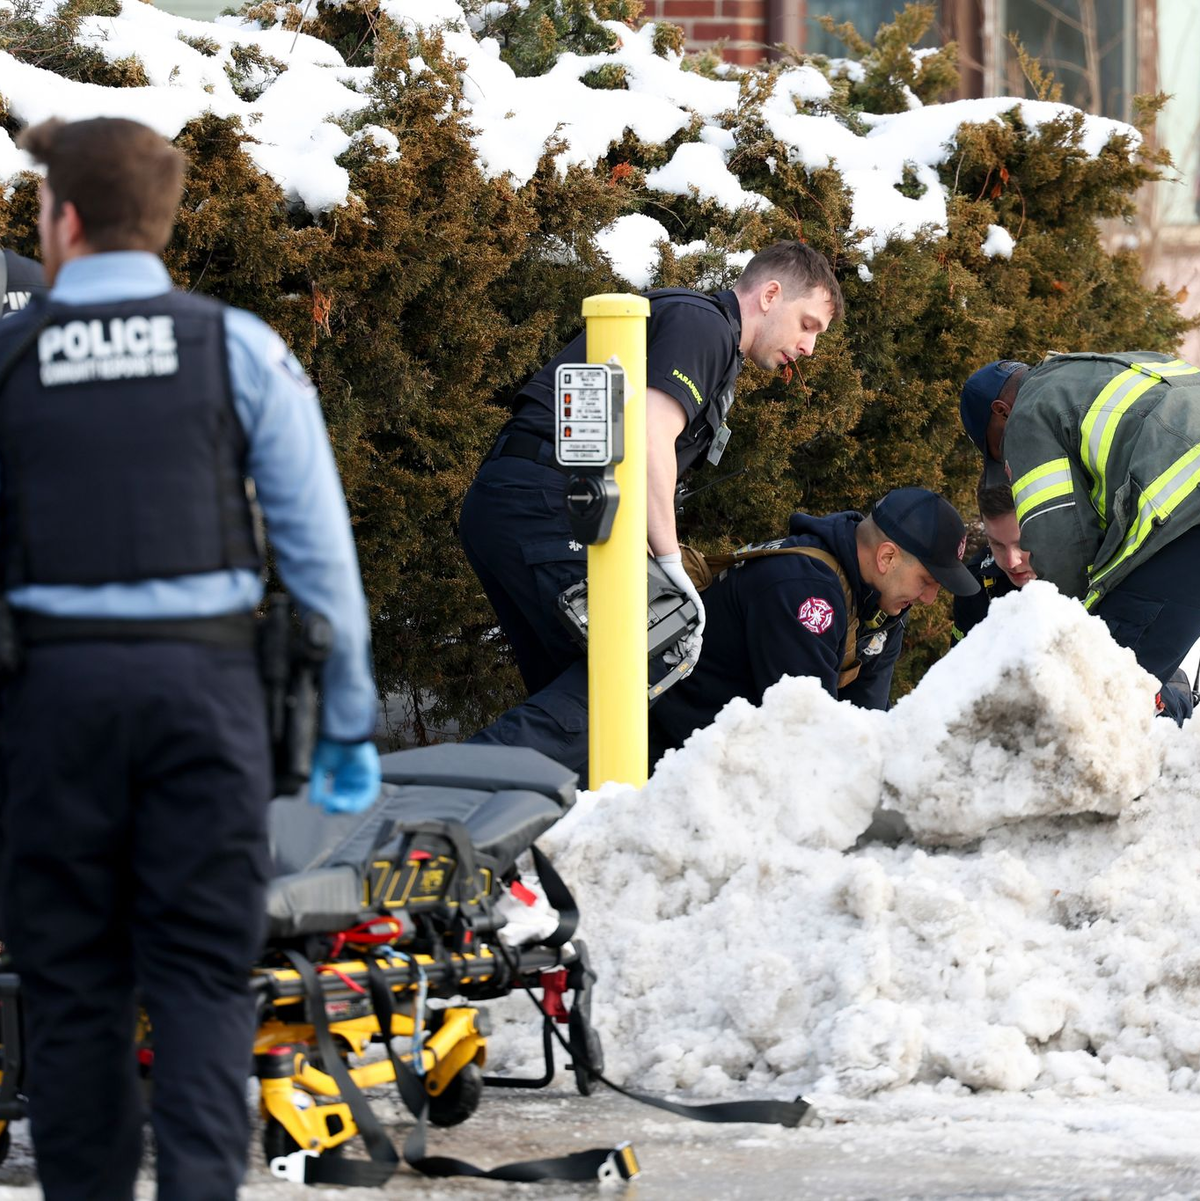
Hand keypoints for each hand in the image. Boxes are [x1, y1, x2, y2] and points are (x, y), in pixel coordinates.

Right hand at [310, 739, 380, 813]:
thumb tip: (313, 803)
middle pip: (350, 799)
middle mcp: (353, 776)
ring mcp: (363, 774)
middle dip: (340, 807)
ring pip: (360, 797)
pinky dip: (362, 800)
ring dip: (351, 806)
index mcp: (342, 775)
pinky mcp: (371, 772)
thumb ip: (317, 786)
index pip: (340, 795)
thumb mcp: (319, 768)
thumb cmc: (329, 744)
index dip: (333, 805)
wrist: (339, 730)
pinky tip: (351, 803)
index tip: (325, 810)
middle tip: (330, 809)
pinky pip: (370, 791)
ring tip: (339, 806)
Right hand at [655, 552, 704, 674]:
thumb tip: (633, 612)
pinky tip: (698, 629)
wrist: (667, 565)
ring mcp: (691, 599)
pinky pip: (700, 612)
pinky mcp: (694, 596)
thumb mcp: (653, 595)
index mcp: (677, 604)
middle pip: (691, 623)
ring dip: (696, 631)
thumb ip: (648, 604)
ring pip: (697, 619)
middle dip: (689, 636)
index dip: (681, 634)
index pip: (681, 622)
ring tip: (692, 641)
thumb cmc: (661, 577)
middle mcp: (685, 603)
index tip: (677, 644)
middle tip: (685, 647)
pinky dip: (700, 622)